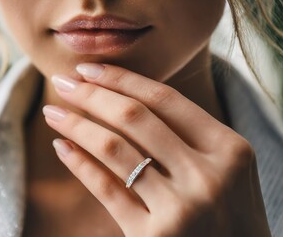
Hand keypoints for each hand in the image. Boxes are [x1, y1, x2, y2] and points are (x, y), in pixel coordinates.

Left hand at [43, 63, 270, 236]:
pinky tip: (61, 147)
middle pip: (135, 118)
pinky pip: (106, 189)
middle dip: (91, 94)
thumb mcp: (226, 168)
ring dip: (75, 125)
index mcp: (229, 149)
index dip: (121, 78)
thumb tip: (126, 98)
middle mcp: (207, 176)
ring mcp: (180, 209)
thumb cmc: (230, 214)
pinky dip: (79, 164)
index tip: (89, 69)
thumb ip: (189, 136)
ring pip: (114, 149)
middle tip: (63, 83)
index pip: (164, 99)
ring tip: (53, 112)